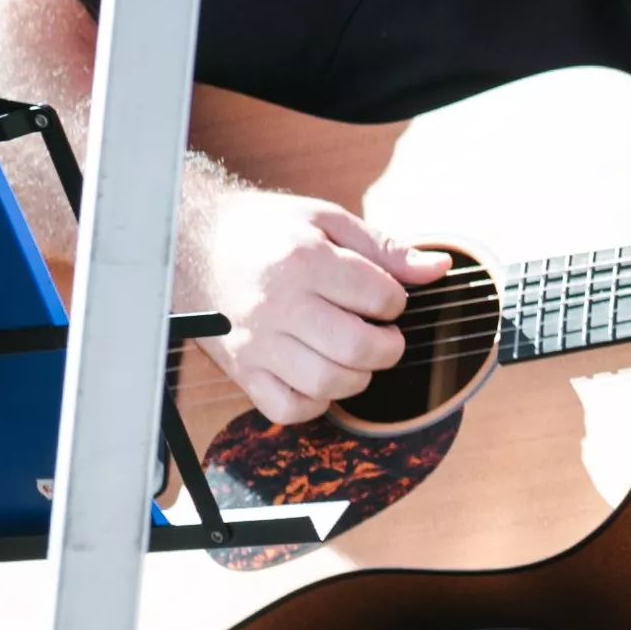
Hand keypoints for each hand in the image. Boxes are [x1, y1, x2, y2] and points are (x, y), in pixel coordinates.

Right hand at [186, 183, 442, 428]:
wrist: (192, 244)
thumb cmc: (264, 230)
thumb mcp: (326, 221)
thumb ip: (385, 250)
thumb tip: (438, 269)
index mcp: (303, 261)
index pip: (380, 298)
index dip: (397, 301)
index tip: (386, 299)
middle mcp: (278, 305)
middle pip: (357, 349)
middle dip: (388, 347)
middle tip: (383, 335)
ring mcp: (256, 343)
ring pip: (326, 383)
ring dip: (358, 377)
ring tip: (354, 356)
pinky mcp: (241, 370)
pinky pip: (288, 409)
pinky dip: (316, 402)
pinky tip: (320, 376)